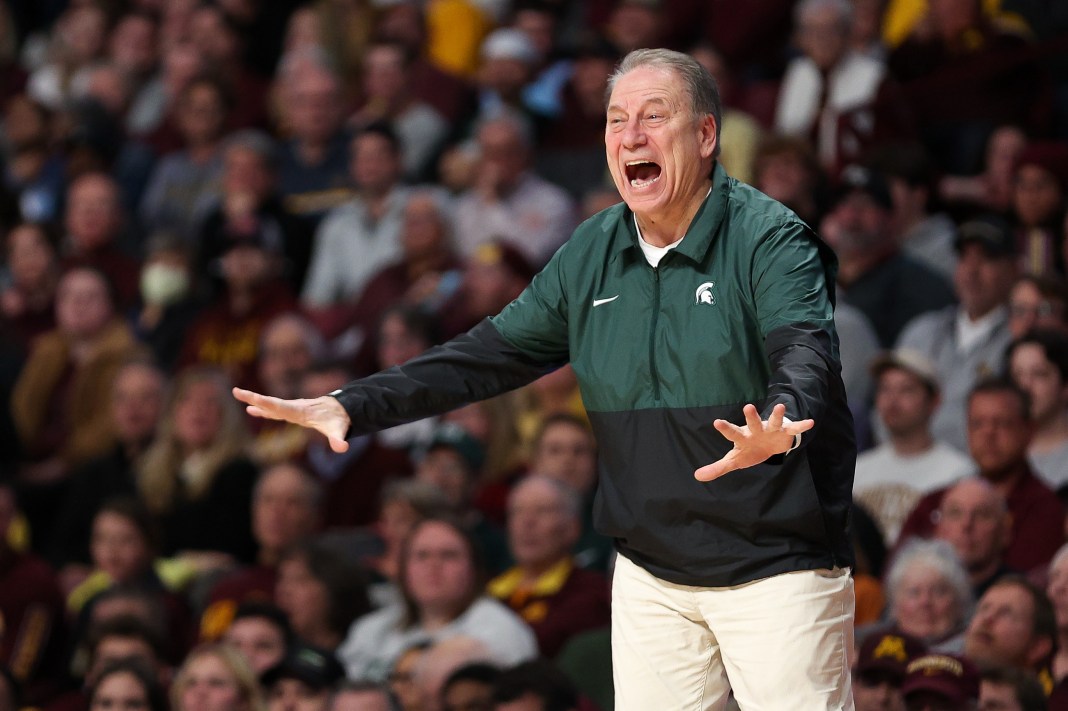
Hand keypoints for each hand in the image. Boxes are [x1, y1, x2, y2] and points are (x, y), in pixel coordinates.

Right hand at [233, 387, 352, 452]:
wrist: (341, 409)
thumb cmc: (338, 420)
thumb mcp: (339, 430)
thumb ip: (339, 439)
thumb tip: (342, 448)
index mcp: (301, 411)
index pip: (282, 407)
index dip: (268, 405)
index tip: (255, 400)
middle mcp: (293, 407)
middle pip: (271, 402)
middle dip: (255, 398)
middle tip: (237, 391)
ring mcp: (291, 408)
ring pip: (270, 404)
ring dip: (254, 400)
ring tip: (237, 393)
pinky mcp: (291, 411)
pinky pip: (273, 409)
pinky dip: (262, 408)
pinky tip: (250, 410)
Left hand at [694, 403, 812, 481]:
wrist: (770, 445)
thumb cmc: (749, 450)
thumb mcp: (735, 460)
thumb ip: (718, 467)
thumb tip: (697, 476)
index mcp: (743, 437)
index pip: (732, 433)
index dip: (725, 428)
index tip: (717, 422)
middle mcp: (756, 430)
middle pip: (753, 422)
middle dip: (751, 416)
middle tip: (747, 406)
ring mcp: (771, 429)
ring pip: (773, 421)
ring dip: (777, 415)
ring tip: (780, 406)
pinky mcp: (785, 432)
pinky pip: (794, 428)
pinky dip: (801, 425)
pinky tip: (809, 422)